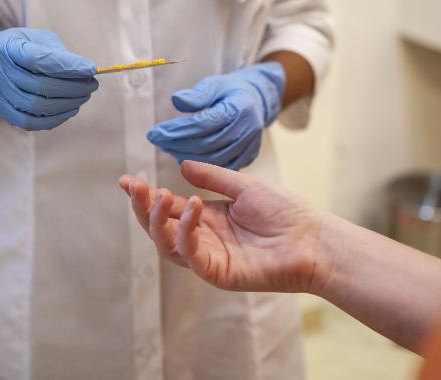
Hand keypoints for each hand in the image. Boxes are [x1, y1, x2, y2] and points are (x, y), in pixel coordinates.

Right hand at [0, 28, 98, 129]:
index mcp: (8, 47)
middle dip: (73, 87)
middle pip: (40, 86)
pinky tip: (71, 110)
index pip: (39, 59)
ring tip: (83, 96)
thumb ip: (59, 53)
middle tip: (92, 85)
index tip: (91, 69)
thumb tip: (86, 70)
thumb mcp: (38, 38)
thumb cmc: (22, 47)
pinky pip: (30, 122)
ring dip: (67, 104)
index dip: (68, 66)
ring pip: (37, 106)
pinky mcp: (2, 110)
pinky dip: (55, 119)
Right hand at [118, 161, 332, 293]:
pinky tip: (192, 208)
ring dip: (159, 220)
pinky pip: (192, 257)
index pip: (167, 208)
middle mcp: (203, 239)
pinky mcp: (219, 273)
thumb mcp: (244, 187)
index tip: (127, 180)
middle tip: (134, 187)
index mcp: (206, 219)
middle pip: (159, 229)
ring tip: (162, 195)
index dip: (145, 196)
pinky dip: (186, 233)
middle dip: (143, 208)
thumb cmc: (285, 212)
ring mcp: (209, 258)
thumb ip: (213, 178)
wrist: (313, 238)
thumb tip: (182, 165)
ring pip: (167, 245)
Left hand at [147, 62, 284, 169]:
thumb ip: (197, 94)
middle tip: (158, 141)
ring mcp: (248, 147)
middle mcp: (246, 130)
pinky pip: (220, 168)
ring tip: (169, 148)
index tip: (154, 133)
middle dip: (177, 144)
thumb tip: (177, 100)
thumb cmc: (230, 91)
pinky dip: (201, 167)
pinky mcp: (247, 158)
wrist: (256, 102)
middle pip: (206, 144)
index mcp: (239, 109)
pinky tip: (185, 159)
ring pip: (213, 160)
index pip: (202, 124)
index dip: (176, 130)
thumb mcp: (215, 84)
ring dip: (186, 157)